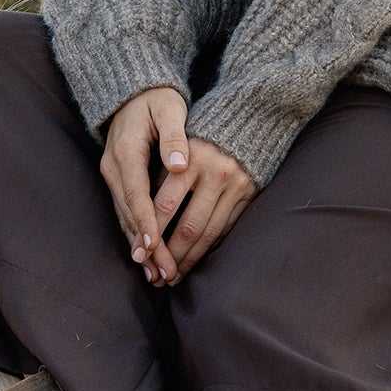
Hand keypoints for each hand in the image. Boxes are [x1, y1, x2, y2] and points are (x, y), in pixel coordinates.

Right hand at [101, 86, 191, 283]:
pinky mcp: (117, 179)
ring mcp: (112, 174)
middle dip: (144, 245)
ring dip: (138, 246)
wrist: (135, 90)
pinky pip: (125, 211)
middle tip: (162, 273)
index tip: (154, 246)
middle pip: (128, 212)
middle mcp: (114, 166)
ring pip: (124, 217)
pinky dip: (135, 234)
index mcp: (126, 150)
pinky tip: (146, 255)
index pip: (136, 192)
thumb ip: (174, 136)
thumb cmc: (158, 98)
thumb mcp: (169, 109)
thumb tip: (178, 164)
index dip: (145, 221)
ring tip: (155, 275)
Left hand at [146, 136, 255, 282]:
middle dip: (170, 255)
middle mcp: (216, 173)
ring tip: (174, 275)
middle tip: (156, 276)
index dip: (151, 232)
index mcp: (191, 158)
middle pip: (188, 226)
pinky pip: (226, 228)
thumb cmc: (203, 127)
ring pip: (208, 233)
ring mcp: (235, 185)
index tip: (140, 254)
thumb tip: (142, 217)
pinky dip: (209, 246)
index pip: (165, 205)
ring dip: (190, 258)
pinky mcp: (249, 193)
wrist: (251, 114)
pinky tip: (197, 258)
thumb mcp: (178, 138)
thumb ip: (162, 172)